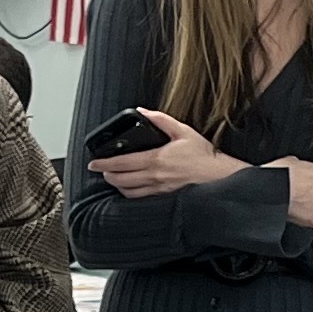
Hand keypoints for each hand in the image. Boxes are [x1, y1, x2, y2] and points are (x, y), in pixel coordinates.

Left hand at [91, 108, 239, 197]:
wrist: (219, 176)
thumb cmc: (203, 155)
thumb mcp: (183, 131)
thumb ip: (161, 120)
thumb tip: (143, 112)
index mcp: (156, 159)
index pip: (122, 163)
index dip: (104, 163)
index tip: (94, 163)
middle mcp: (154, 177)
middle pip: (121, 180)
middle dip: (107, 175)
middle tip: (101, 170)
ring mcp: (159, 190)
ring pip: (128, 192)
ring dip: (117, 186)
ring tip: (113, 179)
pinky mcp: (164, 198)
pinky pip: (141, 199)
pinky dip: (130, 194)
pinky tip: (129, 189)